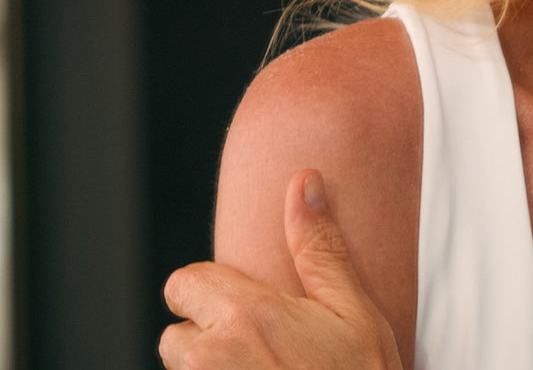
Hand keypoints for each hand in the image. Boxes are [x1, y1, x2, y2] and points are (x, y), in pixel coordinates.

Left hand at [159, 170, 402, 368]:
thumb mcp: (354, 311)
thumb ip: (318, 247)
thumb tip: (302, 182)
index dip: (213, 290)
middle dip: (208, 337)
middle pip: (177, 335)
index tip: (248, 306)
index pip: (183, 282)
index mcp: (245, 317)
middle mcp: (211, 360)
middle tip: (260, 350)